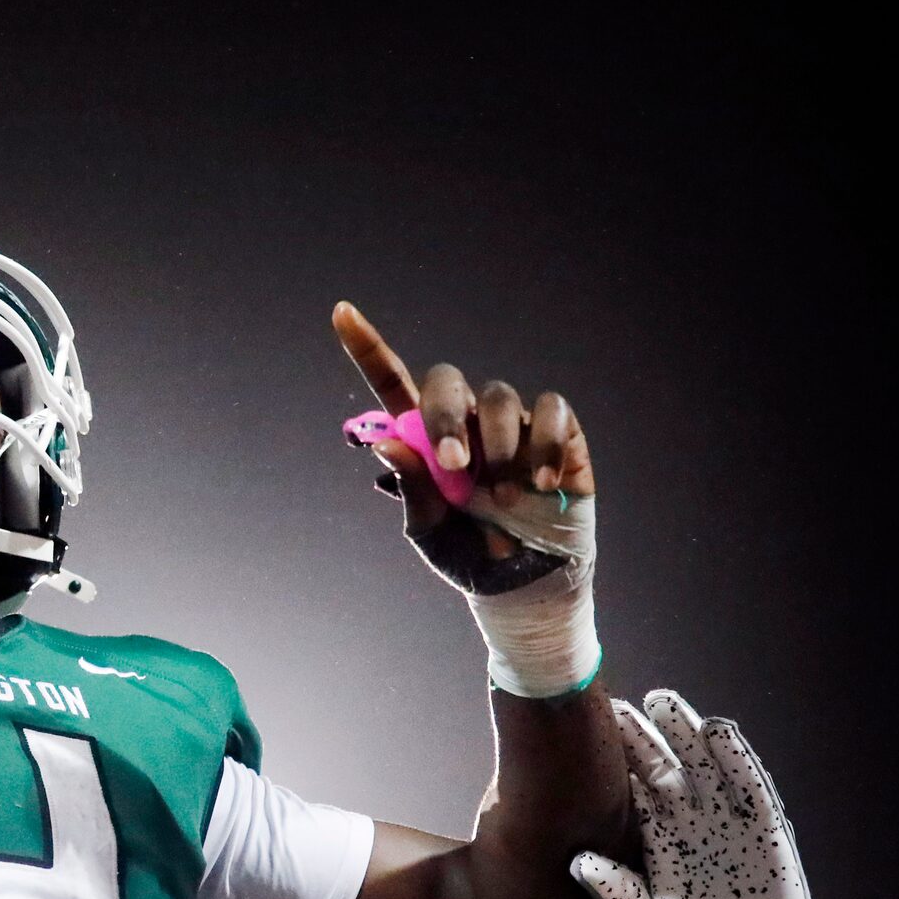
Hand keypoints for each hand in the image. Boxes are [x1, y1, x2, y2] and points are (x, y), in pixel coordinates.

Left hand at [333, 302, 595, 593]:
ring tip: (505, 499)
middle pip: (446, 380)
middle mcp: (465, 421)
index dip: (366, 347)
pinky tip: (542, 484)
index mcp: (424, 439)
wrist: (524, 585)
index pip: (393, 382)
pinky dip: (543, 447)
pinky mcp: (557, 431)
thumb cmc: (468, 555)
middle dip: (445, 417)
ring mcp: (511, 423)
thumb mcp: (430, 531)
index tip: (341, 313)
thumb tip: (384, 444)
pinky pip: (550, 411)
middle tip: (455, 466)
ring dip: (499, 450)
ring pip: (497, 398)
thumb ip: (412, 489)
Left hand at [569, 691, 822, 898]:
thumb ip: (616, 894)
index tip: (586, 731)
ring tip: (663, 702)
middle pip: (664, 771)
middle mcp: (690, 826)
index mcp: (656, 843)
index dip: (614, 762)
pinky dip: (737, 761)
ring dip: (687, 736)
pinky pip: (750, 790)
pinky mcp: (765, 833)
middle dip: (643, 739)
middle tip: (615, 705)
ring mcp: (728, 826)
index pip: (632, 792)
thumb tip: (577, 863)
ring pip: (706, 769)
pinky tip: (719, 732)